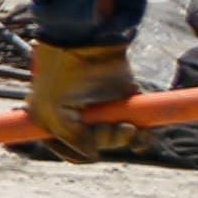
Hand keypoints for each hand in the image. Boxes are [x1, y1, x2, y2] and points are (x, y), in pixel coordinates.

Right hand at [27, 42, 144, 156]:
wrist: (88, 43)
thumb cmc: (63, 75)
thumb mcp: (54, 113)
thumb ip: (72, 139)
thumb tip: (94, 155)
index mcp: (55, 122)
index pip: (69, 151)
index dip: (80, 152)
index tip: (87, 146)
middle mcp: (80, 119)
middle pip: (96, 146)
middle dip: (105, 140)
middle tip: (108, 126)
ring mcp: (104, 112)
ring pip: (117, 139)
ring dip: (124, 138)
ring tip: (127, 127)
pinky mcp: (125, 104)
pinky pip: (138, 131)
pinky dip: (143, 137)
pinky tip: (143, 134)